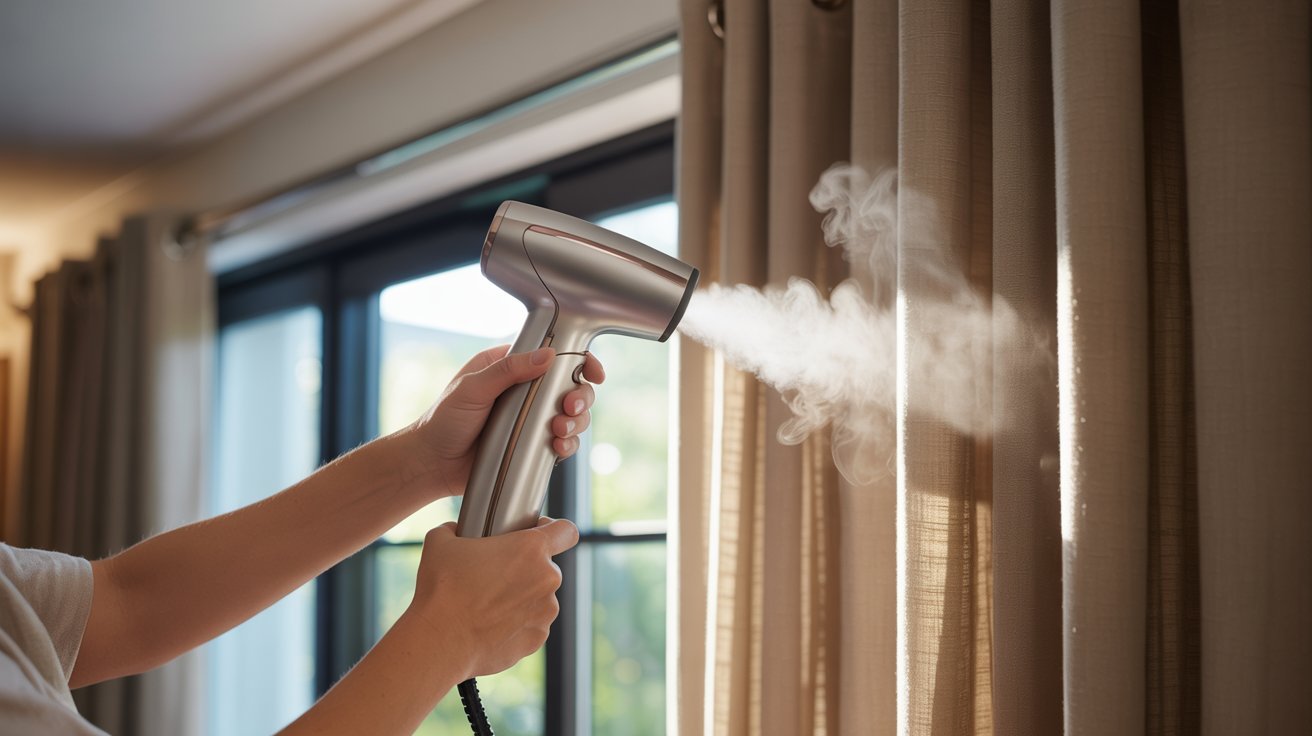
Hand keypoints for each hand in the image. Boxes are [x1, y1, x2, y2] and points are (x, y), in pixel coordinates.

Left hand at [403, 345, 604, 498]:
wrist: (431, 464)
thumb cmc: (443, 421)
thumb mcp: (472, 388)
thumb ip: (508, 370)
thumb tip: (547, 356)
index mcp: (508, 366)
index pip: (552, 354)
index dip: (578, 360)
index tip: (593, 371)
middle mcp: (524, 390)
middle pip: (570, 386)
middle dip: (580, 396)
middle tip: (570, 407)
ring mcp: (530, 419)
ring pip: (571, 415)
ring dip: (576, 422)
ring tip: (559, 431)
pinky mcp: (532, 445)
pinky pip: (562, 442)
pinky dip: (567, 444)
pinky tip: (559, 448)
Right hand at [405, 517, 579, 678]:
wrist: (440, 641)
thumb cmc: (442, 589)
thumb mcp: (441, 542)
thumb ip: (457, 528)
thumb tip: (456, 529)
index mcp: (531, 549)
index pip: (566, 531)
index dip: (553, 530)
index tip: (537, 533)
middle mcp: (547, 579)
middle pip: (546, 567)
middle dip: (525, 569)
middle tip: (495, 575)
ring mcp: (545, 612)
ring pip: (540, 597)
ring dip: (522, 597)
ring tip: (488, 604)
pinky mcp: (537, 638)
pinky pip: (532, 624)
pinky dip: (516, 623)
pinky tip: (490, 624)